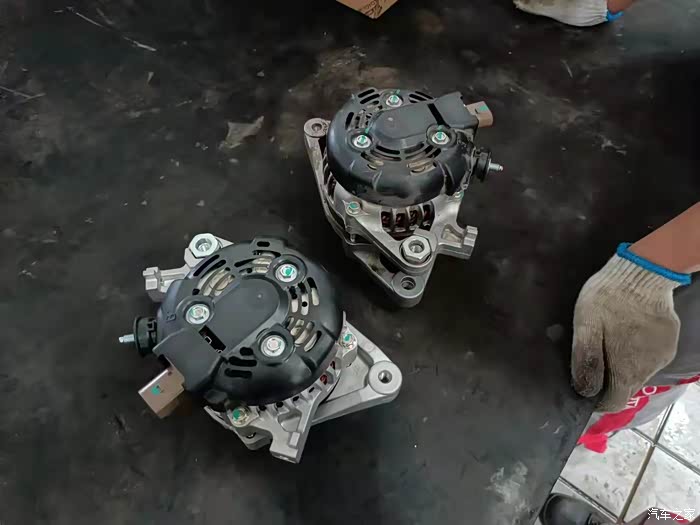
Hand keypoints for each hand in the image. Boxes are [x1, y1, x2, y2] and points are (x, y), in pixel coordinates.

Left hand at [571, 245, 686, 411]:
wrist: (643, 271)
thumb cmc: (607, 299)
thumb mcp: (585, 327)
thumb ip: (585, 360)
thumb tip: (585, 391)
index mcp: (627, 369)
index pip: (614, 402)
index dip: (597, 401)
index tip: (584, 391)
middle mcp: (649, 368)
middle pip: (625, 387)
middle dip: (608, 381)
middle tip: (592, 360)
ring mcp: (663, 354)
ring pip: (637, 371)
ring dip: (622, 364)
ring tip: (607, 343)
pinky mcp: (669, 341)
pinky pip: (648, 355)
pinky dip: (635, 351)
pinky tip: (625, 332)